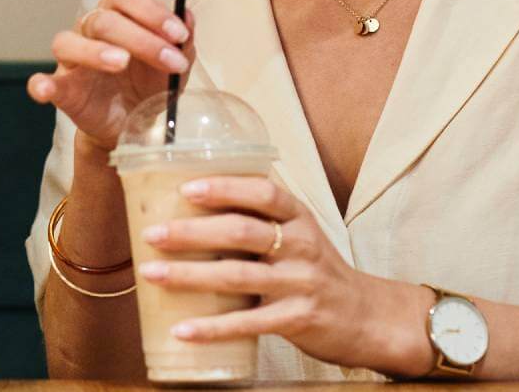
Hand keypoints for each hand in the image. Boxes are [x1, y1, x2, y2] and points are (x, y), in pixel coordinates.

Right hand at [26, 0, 192, 150]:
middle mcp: (90, 31)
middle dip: (141, 38)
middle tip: (170, 60)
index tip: (179, 34)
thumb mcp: (175, 65)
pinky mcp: (63, 90)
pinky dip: (41, 84)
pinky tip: (45, 89)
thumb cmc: (150, 85)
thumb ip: (183, 42)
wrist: (136, 126)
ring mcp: (72, 60)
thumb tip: (188, 16)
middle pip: (104, 19)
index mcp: (118, 16)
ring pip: (68, 42)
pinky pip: (43, 82)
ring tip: (121, 63)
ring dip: (95, 51)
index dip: (152, 11)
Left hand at [134, 175, 433, 374]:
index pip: (264, 193)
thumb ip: (260, 221)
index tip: (186, 188)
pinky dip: (212, 328)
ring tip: (152, 274)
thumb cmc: (317, 269)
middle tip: (152, 234)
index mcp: (300, 218)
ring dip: (189, 275)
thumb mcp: (299, 235)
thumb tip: (191, 207)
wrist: (366, 316)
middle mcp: (302, 246)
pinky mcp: (297, 320)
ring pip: (237, 276)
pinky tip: (182, 329)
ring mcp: (300, 284)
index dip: (225, 188)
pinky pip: (248, 324)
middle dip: (191, 232)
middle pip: (241, 232)